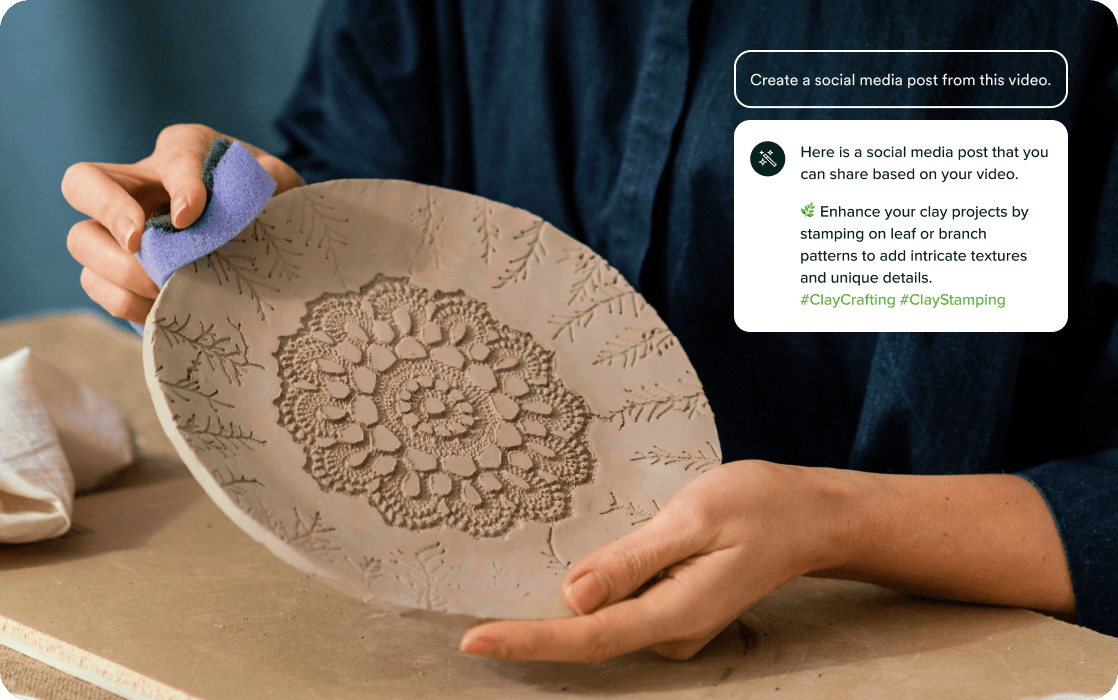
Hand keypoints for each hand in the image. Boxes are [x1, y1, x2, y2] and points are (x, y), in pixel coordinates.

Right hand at [62, 124, 304, 322]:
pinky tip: (163, 308)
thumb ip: (273, 179)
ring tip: (165, 287)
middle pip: (83, 182)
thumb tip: (262, 178)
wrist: (266, 250)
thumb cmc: (270, 208)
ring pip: (82, 240)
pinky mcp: (118, 272)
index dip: (179, 184)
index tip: (192, 216)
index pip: (175, 155)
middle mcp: (141, 184)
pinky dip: (125, 300)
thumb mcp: (281, 189)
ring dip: (119, 268)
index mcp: (186, 153)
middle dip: (108, 211)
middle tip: (140, 243)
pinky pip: (96, 284)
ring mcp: (121, 229)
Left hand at [459, 460, 853, 661]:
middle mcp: (671, 631)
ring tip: (507, 584)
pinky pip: (618, 608)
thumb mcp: (693, 519)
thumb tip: (572, 596)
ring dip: (557, 607)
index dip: (526, 641)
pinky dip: (590, 592)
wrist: (807, 515)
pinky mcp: (671, 610)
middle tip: (466, 613)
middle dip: (528, 627)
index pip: (587, 638)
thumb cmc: (758, 506)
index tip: (473, 641)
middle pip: (585, 636)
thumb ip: (633, 560)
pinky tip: (571, 570)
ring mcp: (673, 625)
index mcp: (676, 611)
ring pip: (600, 621)